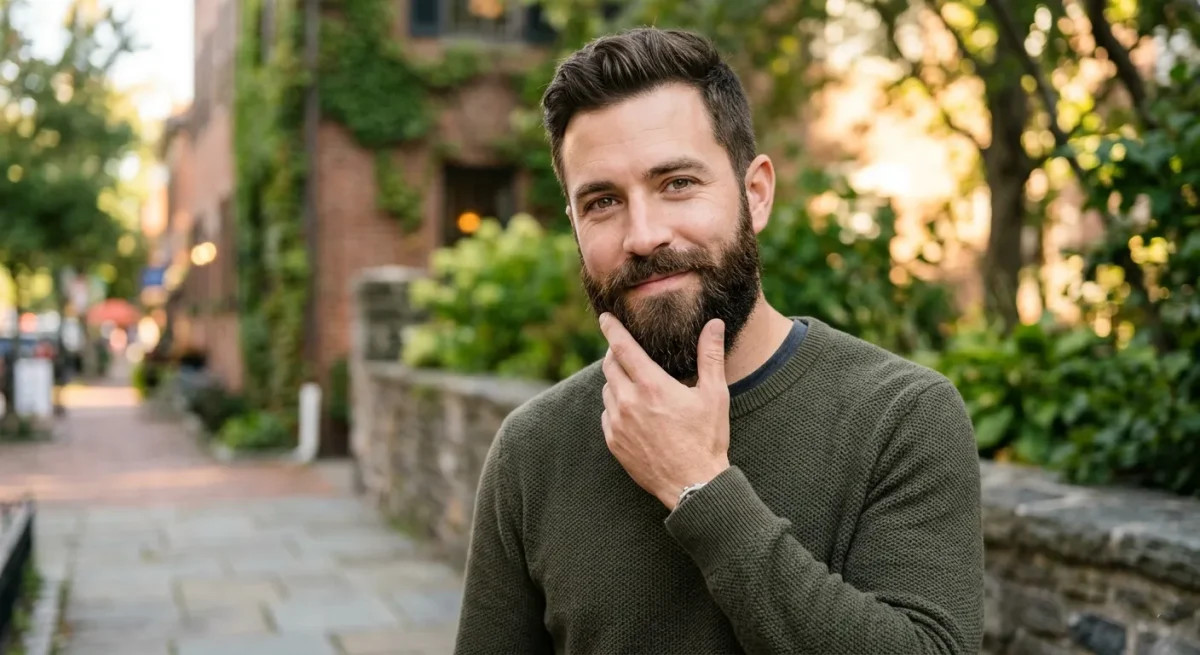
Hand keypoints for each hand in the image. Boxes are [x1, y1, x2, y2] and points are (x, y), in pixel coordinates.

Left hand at [599, 313, 730, 509]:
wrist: (692, 485)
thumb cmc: (706, 439)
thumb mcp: (714, 395)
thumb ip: (709, 356)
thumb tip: (713, 324)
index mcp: (652, 386)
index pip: (622, 347)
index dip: (611, 329)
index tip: (604, 318)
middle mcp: (629, 402)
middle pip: (609, 366)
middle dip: (615, 354)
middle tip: (626, 351)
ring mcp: (618, 424)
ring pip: (607, 390)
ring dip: (616, 381)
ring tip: (635, 383)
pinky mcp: (614, 442)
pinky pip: (607, 414)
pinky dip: (616, 406)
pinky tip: (633, 410)